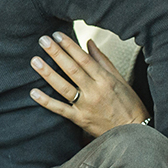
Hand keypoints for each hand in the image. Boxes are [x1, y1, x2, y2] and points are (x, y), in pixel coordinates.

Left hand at [28, 33, 149, 137]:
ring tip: (35, 61)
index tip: (57, 35)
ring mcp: (86, 106)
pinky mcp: (80, 120)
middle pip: (72, 69)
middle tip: (43, 40)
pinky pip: (60, 109)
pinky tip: (33, 93)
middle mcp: (95, 91)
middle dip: (56, 53)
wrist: (133, 132)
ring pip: (63, 87)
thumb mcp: (120, 79)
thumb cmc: (129, 104)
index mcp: (105, 79)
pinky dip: (46, 101)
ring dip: (48, 73)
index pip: (84, 59)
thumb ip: (103, 61)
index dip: (70, 46)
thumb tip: (89, 43)